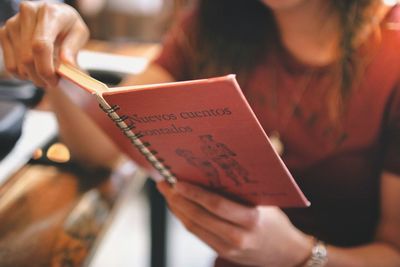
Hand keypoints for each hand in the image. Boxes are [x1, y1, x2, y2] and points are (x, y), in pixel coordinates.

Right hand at [0, 1, 88, 88]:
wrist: (54, 15)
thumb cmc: (69, 27)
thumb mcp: (79, 34)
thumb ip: (72, 49)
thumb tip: (66, 66)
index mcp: (49, 13)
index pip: (41, 45)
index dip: (46, 69)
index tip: (54, 81)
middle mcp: (27, 14)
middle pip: (28, 58)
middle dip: (41, 77)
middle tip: (53, 81)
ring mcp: (13, 23)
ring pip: (19, 65)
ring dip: (34, 77)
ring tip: (46, 70)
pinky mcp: (4, 33)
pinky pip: (11, 66)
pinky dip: (24, 74)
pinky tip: (34, 68)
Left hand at [158, 181, 312, 266]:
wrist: (285, 254)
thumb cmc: (275, 221)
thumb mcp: (267, 201)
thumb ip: (247, 185)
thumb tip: (224, 163)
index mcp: (251, 220)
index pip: (216, 205)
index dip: (193, 193)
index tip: (177, 182)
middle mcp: (238, 236)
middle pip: (199, 217)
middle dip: (177, 199)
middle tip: (164, 183)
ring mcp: (228, 248)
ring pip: (193, 227)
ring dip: (176, 208)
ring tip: (166, 193)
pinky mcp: (221, 253)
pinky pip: (197, 234)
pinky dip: (184, 219)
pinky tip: (178, 207)